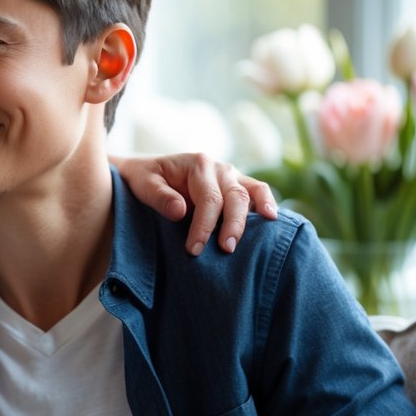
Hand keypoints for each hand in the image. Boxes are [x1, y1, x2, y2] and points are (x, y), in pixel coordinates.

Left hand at [112, 152, 278, 254]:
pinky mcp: (237, 186)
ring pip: (252, 192)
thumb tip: (181, 211)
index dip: (204, 226)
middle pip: (235, 196)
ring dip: (257, 214)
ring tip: (264, 235)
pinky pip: (257, 192)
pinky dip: (266, 204)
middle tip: (226, 250)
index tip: (194, 250)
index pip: (209, 199)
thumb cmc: (144, 178)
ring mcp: (231, 176)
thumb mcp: (143, 184)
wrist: (147, 170)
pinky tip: (273, 220)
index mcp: (198, 164)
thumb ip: (159, 196)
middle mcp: (219, 168)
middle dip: (233, 225)